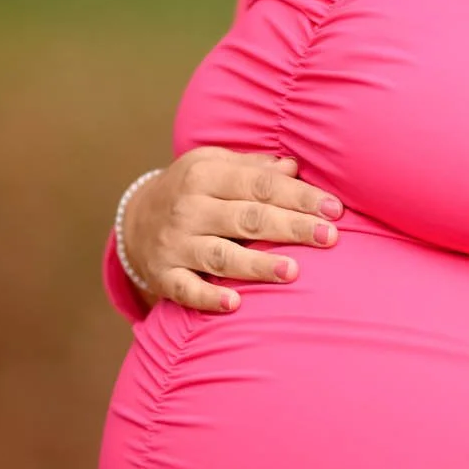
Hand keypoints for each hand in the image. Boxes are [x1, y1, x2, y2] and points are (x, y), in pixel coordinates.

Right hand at [122, 148, 343, 312]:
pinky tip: (234, 303)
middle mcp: (189, 208)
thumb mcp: (214, 165)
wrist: (133, 221)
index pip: (261, 185)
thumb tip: (294, 167)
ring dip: (257, 264)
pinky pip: (186, 288)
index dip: (300, 196)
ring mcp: (175, 243)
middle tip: (330, 238)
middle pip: (248, 218)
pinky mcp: (163, 274)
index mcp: (206, 175)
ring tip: (292, 271)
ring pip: (221, 254)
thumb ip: (254, 167)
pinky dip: (208, 297)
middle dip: (291, 227)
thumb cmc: (190, 190)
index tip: (335, 210)